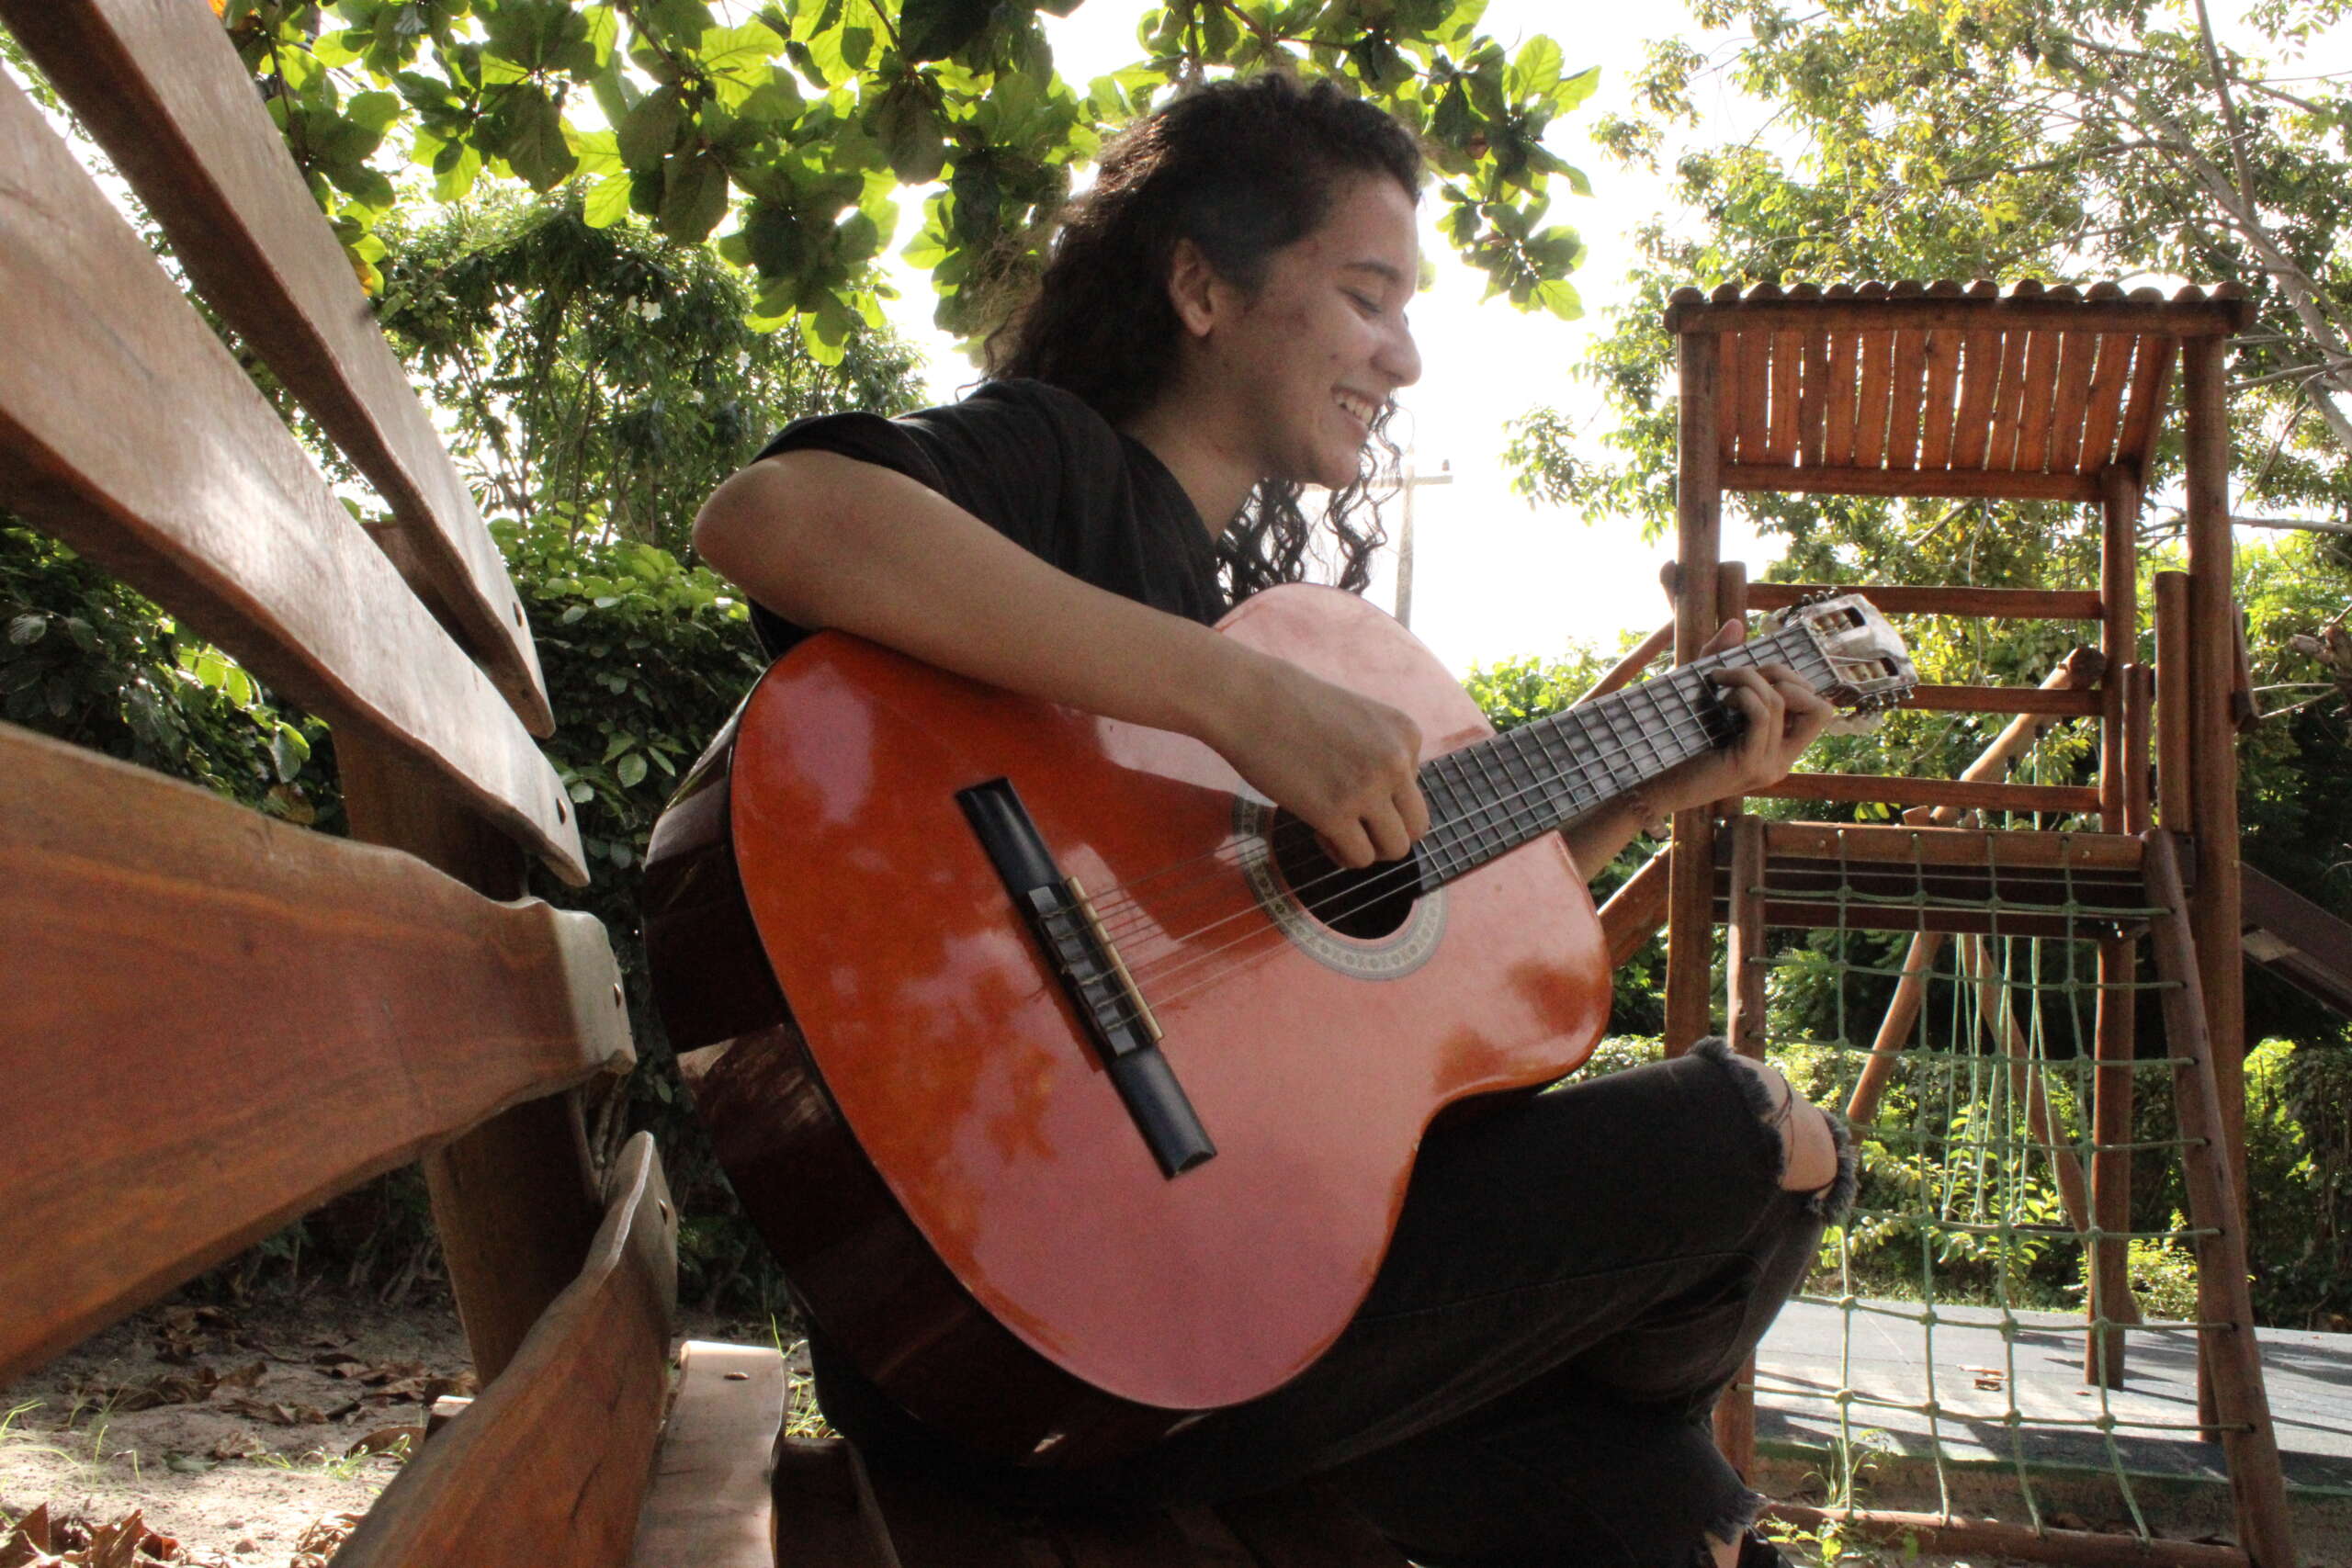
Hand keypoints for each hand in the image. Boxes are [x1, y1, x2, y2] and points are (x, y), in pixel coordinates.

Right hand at [1209, 652, 1428, 868]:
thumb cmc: (1293, 709)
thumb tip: (1386, 809)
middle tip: (1356, 828)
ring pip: (1395, 848)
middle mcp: (1397, 762)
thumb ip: (1381, 756)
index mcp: (1407, 735)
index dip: (1382, 797)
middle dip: (1388, 834)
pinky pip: (1359, 857)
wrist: (1249, 700)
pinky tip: (1319, 833)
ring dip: (1368, 849)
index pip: (1414, 789)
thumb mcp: (1359, 721)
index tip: (1347, 785)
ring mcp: (1368, 789)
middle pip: (1417, 826)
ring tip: (1337, 832)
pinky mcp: (1335, 814)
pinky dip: (1341, 855)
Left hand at [1654, 619, 1835, 813]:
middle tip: (1741, 673)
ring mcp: (1769, 765)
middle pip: (1819, 706)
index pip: (1819, 709)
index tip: (1755, 673)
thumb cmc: (1677, 741)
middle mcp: (1783, 760)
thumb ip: (1722, 660)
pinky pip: (1762, 714)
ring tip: (1718, 680)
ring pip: (1781, 701)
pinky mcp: (1749, 765)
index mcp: (1780, 748)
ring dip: (1748, 677)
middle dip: (1782, 675)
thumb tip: (1738, 624)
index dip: (1794, 681)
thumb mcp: (1704, 696)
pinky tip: (1721, 697)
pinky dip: (1743, 694)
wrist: (1653, 785)